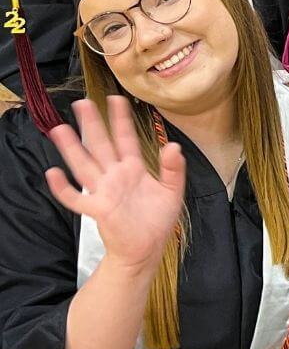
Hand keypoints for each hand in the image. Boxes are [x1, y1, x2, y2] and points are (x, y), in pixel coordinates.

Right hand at [46, 97, 184, 273]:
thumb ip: (174, 169)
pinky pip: (76, 198)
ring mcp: (104, 191)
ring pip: (85, 165)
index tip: (116, 99)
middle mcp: (116, 176)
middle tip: (82, 102)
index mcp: (134, 169)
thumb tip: (174, 146)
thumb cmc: (157, 220)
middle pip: (101, 145)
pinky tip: (53, 173)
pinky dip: (64, 188)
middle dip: (92, 124)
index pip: (126, 139)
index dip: (121, 119)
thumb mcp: (172, 191)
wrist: (146, 249)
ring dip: (72, 148)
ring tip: (59, 129)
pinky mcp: (98, 209)